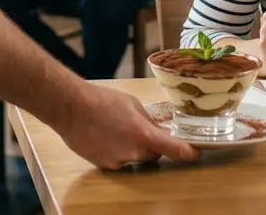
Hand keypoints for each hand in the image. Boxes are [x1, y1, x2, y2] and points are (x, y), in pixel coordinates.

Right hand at [53, 84, 198, 168]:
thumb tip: (156, 129)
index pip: (173, 149)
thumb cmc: (101, 100)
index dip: (187, 152)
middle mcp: (133, 153)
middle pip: (152, 154)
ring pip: (134, 157)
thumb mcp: (132, 105)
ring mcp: (118, 161)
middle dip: (151, 144)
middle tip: (141, 128)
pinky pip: (118, 159)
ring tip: (115, 128)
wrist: (70, 108)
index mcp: (144, 135)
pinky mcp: (104, 165)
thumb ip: (147, 121)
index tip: (195, 153)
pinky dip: (117, 150)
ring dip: (132, 146)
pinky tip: (105, 135)